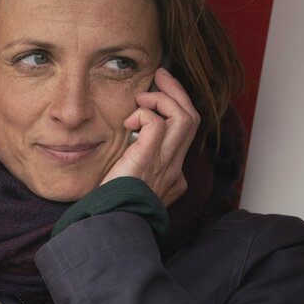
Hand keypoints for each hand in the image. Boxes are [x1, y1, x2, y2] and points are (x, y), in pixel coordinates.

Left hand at [101, 67, 199, 205]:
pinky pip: (158, 123)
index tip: (159, 97)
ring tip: (146, 93)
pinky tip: (129, 119)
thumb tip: (127, 147)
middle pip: (192, 119)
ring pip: (185, 117)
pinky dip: (146, 113)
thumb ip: (133, 168)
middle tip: (162, 76)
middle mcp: (174, 168)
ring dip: (167, 97)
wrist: (111, 227)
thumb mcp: (129, 188)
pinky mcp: (149, 158)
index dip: (176, 110)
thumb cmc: (111, 209)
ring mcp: (165, 163)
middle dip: (178, 93)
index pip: (185, 135)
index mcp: (172, 176)